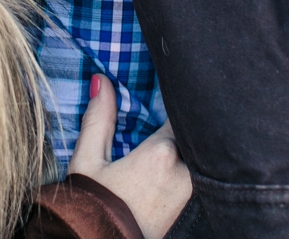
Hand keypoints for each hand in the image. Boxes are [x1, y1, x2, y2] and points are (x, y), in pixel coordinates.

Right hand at [66, 75, 191, 238]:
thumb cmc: (93, 207)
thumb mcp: (87, 161)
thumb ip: (98, 118)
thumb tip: (102, 81)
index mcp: (162, 154)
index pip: (182, 112)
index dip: (179, 96)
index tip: (171, 86)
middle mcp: (185, 171)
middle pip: (197, 133)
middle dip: (188, 120)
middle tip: (178, 103)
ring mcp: (192, 192)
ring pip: (201, 154)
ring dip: (191, 142)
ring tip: (177, 130)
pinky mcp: (190, 208)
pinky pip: (198, 174)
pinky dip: (192, 162)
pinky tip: (176, 159)